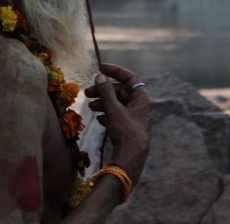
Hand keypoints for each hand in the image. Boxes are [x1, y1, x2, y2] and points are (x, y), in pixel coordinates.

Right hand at [84, 64, 151, 183]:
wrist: (130, 160)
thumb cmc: (125, 132)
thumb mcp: (114, 109)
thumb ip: (106, 92)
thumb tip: (99, 76)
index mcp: (142, 98)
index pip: (130, 78)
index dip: (116, 71)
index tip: (100, 68)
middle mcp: (140, 106)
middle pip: (121, 91)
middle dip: (104, 91)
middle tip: (87, 93)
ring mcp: (135, 118)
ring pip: (117, 104)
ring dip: (103, 103)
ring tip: (91, 107)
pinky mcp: (129, 129)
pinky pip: (117, 116)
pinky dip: (107, 115)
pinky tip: (99, 120)